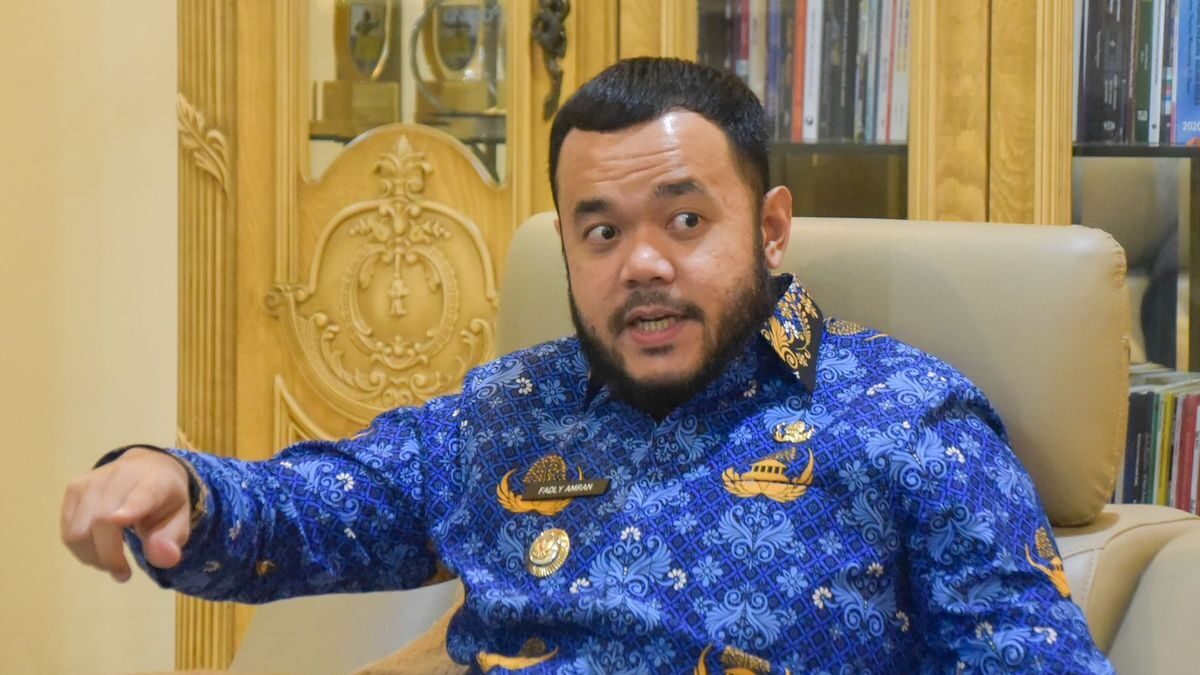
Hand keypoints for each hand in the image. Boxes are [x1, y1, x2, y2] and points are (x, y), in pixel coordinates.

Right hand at [60, 448, 191, 581]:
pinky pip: (68, 530)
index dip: (130, 508)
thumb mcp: (179, 519)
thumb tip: (160, 558)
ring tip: (111, 561)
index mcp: (155, 483)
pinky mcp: (73, 489)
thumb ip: (171, 539)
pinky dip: (81, 548)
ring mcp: (92, 481)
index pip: (142, 495)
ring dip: (92, 556)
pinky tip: (97, 548)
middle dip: (109, 557)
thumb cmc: (163, 500)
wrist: (146, 468)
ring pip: (78, 530)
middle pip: (101, 522)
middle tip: (123, 574)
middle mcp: (121, 476)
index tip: (119, 520)